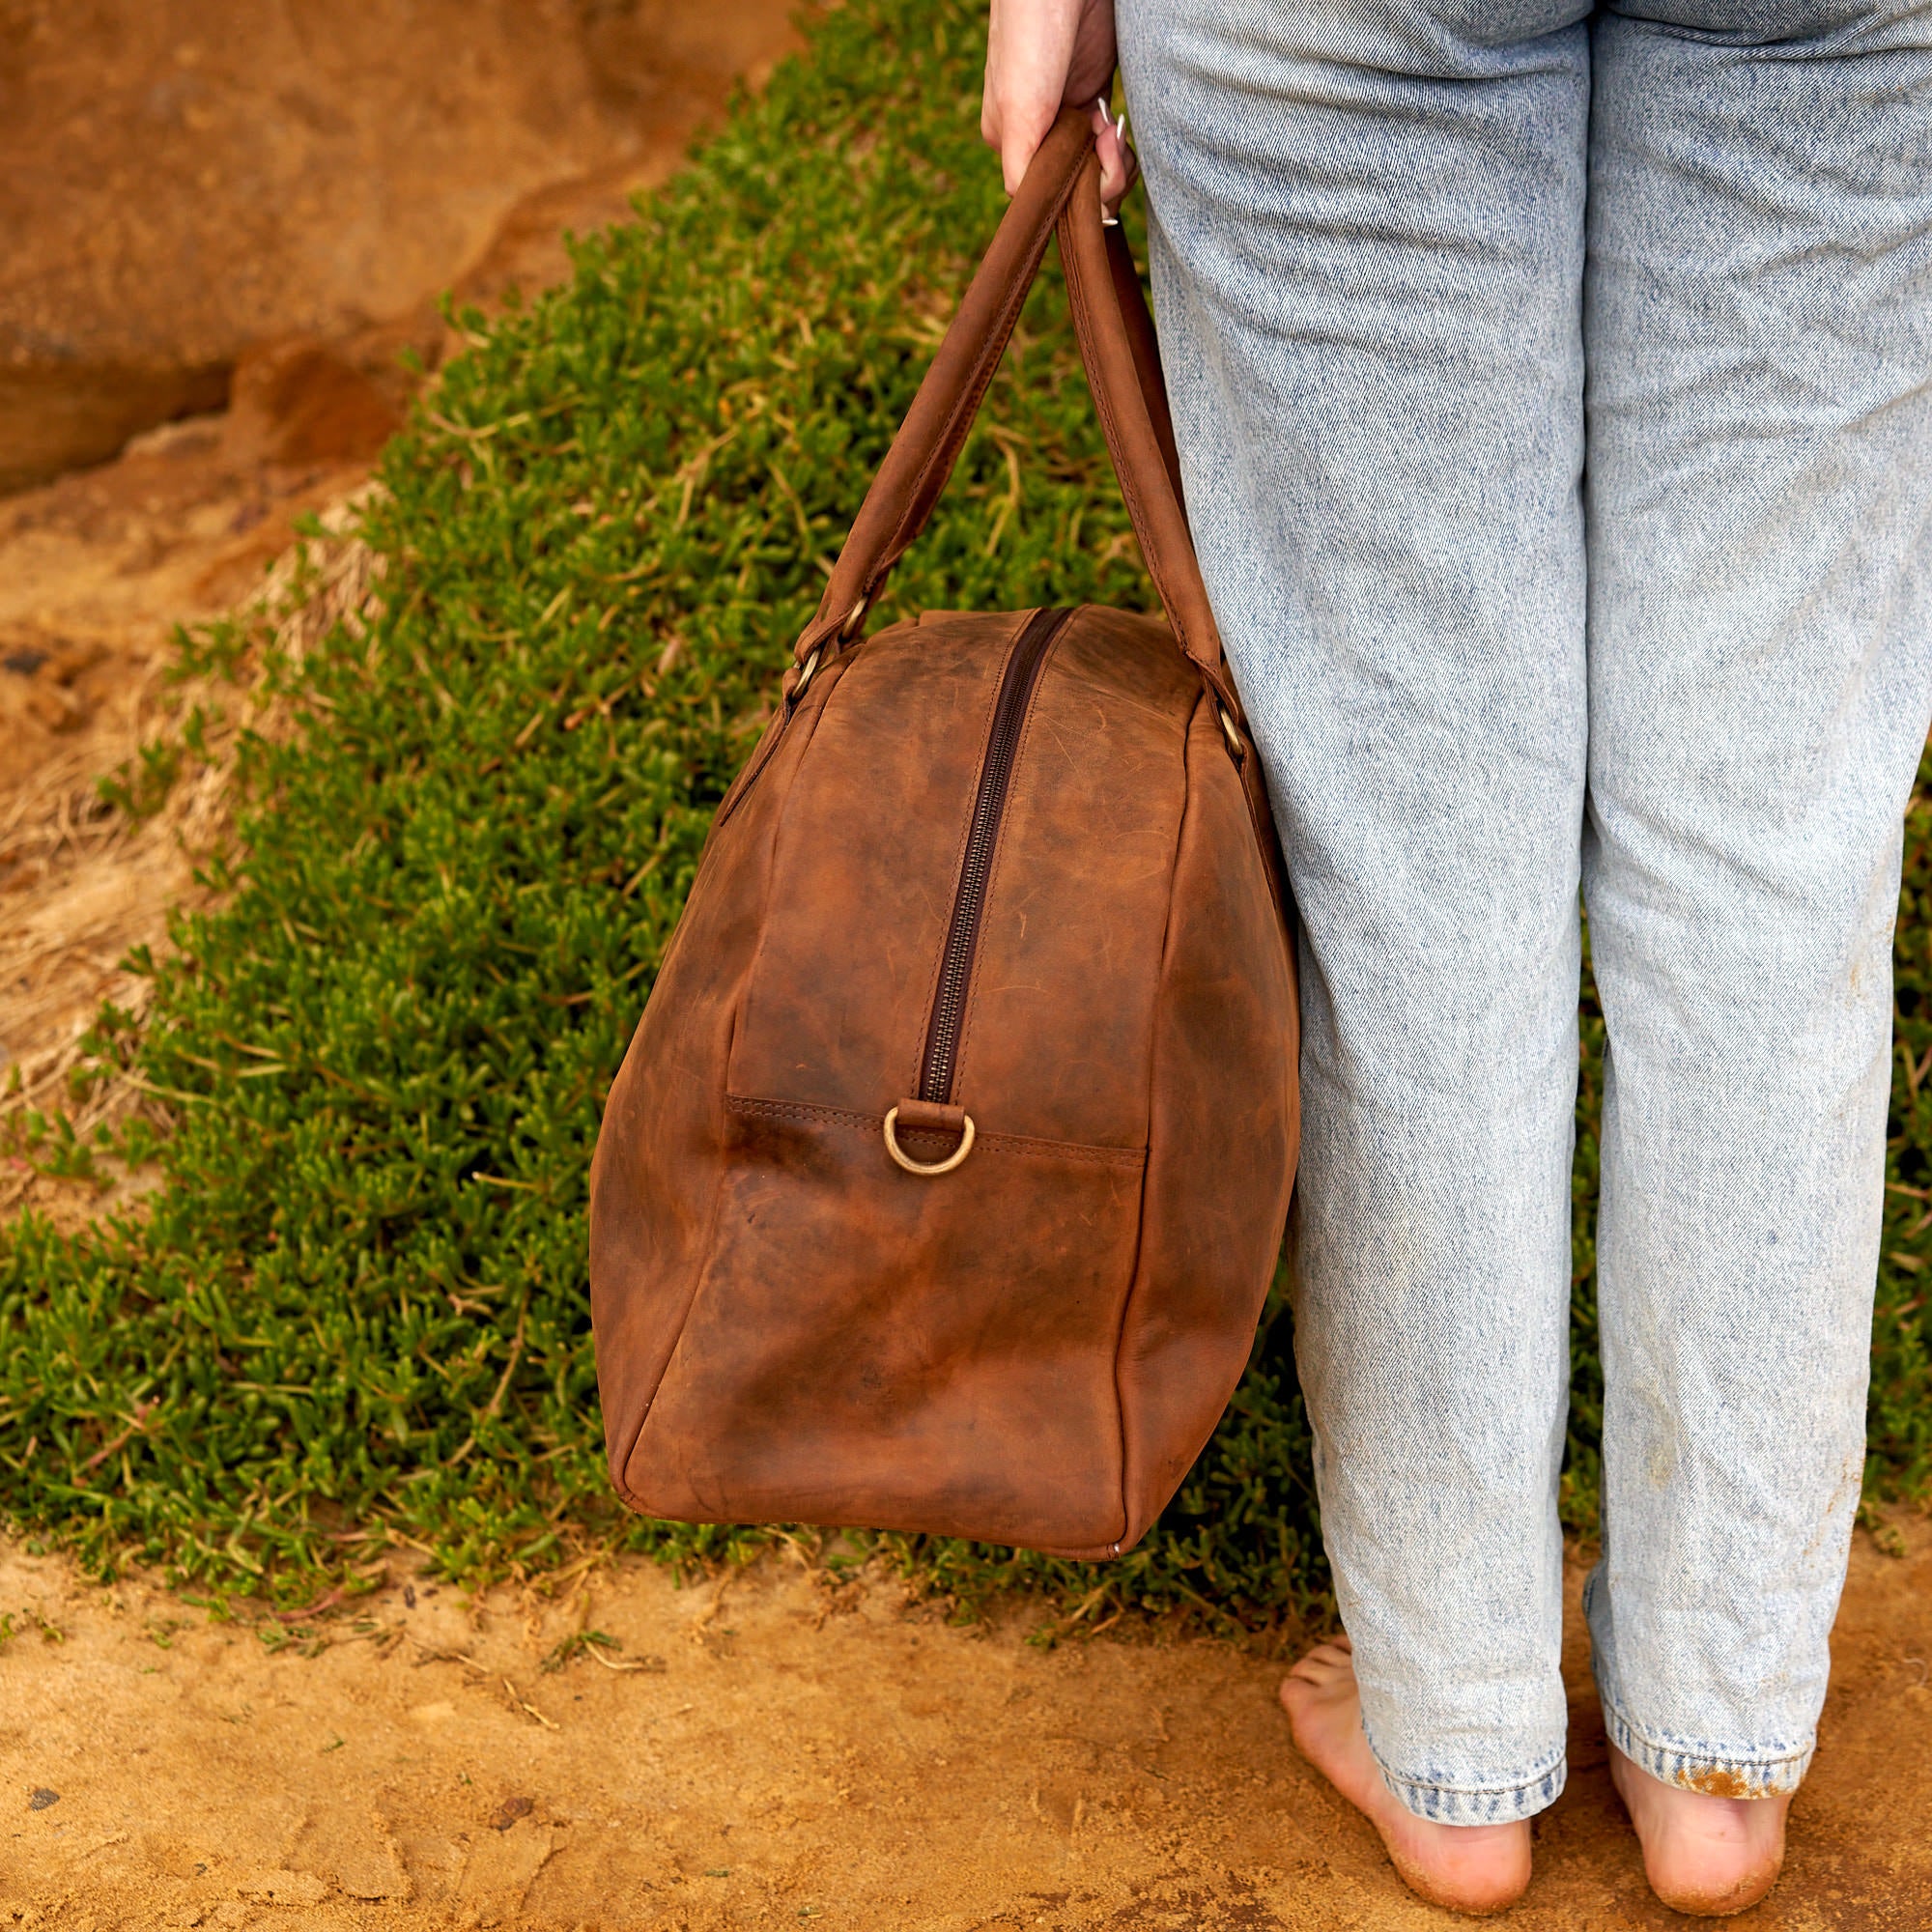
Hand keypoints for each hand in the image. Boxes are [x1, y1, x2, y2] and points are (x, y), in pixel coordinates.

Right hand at [982, 0, 1134, 210]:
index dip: (1075, 195)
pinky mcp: (1094, 97)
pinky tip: (1115, 123)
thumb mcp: (1018, 109)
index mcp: (1011, 142)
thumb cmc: (1031, 37)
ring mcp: (1068, 117)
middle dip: (1099, 178)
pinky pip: (1110, 144)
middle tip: (1105, 140)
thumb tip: (1028, 208)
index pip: (1046, 195)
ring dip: (1113, 161)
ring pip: (1096, 169)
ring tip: (1109, 127)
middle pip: (1075, 187)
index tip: (1091, 163)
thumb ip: (1019, 166)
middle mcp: (1038, 134)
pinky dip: (1120, 145)